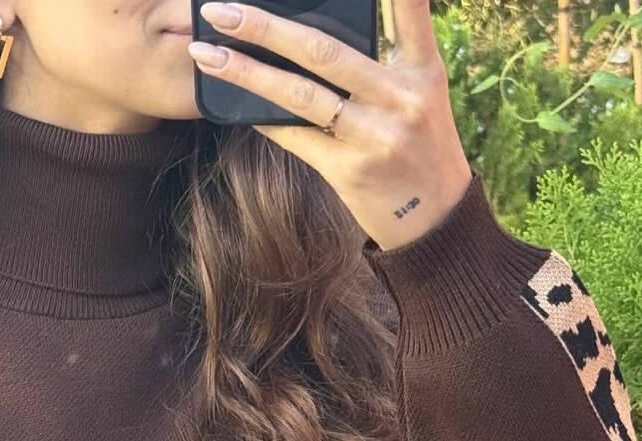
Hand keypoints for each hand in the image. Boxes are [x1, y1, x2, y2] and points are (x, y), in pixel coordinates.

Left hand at [190, 0, 472, 252]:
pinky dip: (263, 119)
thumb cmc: (421, 147)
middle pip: (322, 51)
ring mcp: (373, 136)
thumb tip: (314, 36)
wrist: (436, 219)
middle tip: (220, 11)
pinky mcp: (349, 171)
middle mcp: (400, 97)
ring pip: (299, 95)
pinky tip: (234, 102)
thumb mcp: (423, 93)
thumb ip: (386, 60)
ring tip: (206, 54)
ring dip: (246, 73)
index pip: (408, 9)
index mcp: (422, 69)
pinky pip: (295, 137)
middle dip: (266, 27)